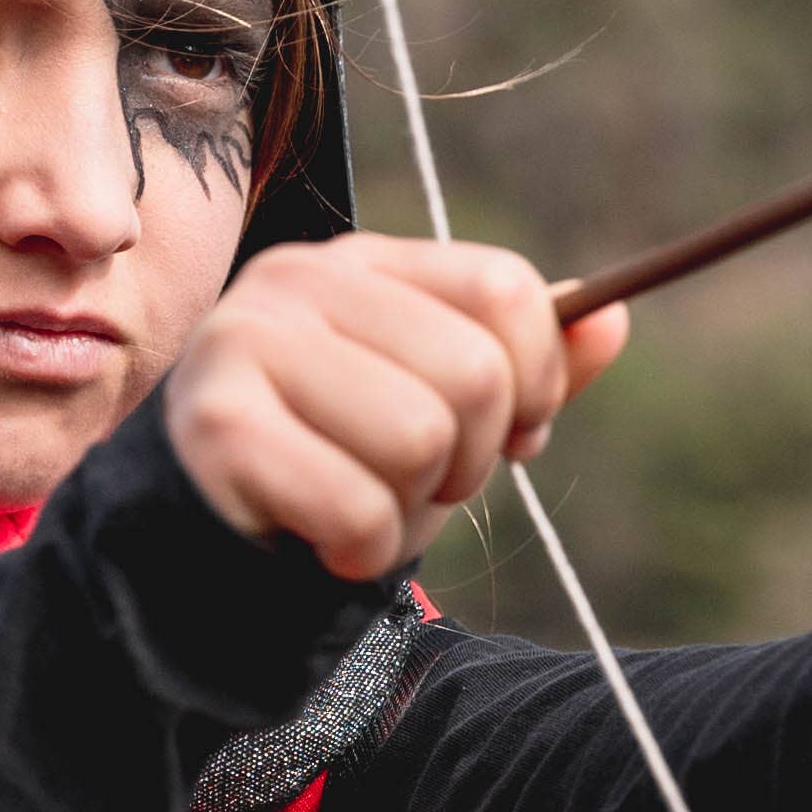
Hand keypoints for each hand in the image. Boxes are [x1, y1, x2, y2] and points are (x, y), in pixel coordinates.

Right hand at [161, 234, 629, 578]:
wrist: (198, 544)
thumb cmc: (333, 468)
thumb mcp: (441, 414)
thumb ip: (526, 368)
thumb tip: (613, 315)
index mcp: (362, 262)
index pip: (505, 290)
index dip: (536, 382)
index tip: (510, 435)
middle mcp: (297, 280)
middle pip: (475, 374)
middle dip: (468, 459)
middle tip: (410, 482)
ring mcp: (246, 343)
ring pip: (420, 438)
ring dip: (406, 506)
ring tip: (353, 502)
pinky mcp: (215, 426)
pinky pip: (357, 505)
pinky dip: (360, 549)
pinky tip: (318, 538)